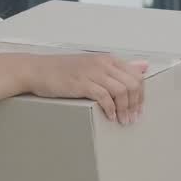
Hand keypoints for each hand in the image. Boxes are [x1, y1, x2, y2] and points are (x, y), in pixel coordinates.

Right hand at [21, 54, 148, 124]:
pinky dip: (111, 109)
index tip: (139, 108)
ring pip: (121, 91)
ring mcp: (92, 73)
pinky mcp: (82, 83)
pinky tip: (110, 116)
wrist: (36, 70)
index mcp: (107, 59)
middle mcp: (102, 63)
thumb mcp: (92, 65)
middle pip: (132, 83)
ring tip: (123, 121)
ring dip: (125, 109)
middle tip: (133, 118)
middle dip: (136, 104)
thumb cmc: (62, 70)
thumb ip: (117, 69)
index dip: (141, 94)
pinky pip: (104, 97)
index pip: (136, 75)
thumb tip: (143, 67)